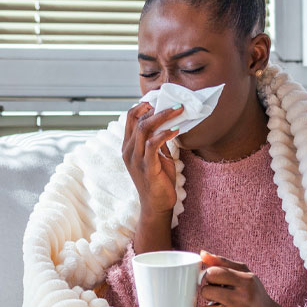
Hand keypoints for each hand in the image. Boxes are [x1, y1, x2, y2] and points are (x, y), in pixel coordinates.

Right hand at [122, 102, 185, 216]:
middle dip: (156, 108)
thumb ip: (157, 142)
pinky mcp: (147, 167)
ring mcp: (136, 159)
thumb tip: (167, 124)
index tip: (160, 99)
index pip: (129, 118)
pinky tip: (176, 130)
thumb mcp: (157, 157)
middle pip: (136, 119)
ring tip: (178, 111)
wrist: (157, 206)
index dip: (143, 106)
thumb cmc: (158, 181)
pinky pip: (153, 144)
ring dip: (162, 117)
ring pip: (143, 128)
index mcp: (128, 146)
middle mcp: (128, 151)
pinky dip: (165, 134)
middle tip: (175, 103)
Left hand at [197, 250, 306, 306]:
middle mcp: (243, 298)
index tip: (215, 280)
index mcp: (246, 280)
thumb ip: (222, 262)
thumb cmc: (253, 293)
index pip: (213, 273)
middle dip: (208, 292)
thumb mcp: (244, 273)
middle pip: (206, 291)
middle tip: (218, 295)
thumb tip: (202, 254)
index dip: (209, 276)